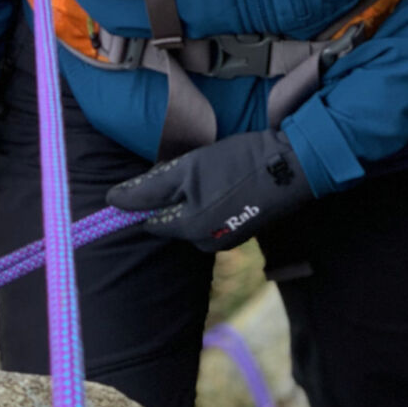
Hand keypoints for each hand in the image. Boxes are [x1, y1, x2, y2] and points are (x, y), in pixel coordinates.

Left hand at [108, 129, 311, 251]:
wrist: (294, 165)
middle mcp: (207, 242)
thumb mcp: (189, 168)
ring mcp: (229, 238)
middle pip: (173, 220)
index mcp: (191, 229)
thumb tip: (112, 201)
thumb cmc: (239, 164)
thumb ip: (150, 187)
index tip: (156, 172)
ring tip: (210, 170)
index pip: (151, 220)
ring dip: (193, 197)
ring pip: (194, 218)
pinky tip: (225, 179)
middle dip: (172, 196)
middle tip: (189, 166)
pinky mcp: (244, 228)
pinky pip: (214, 217)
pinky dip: (212, 200)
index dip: (146, 197)